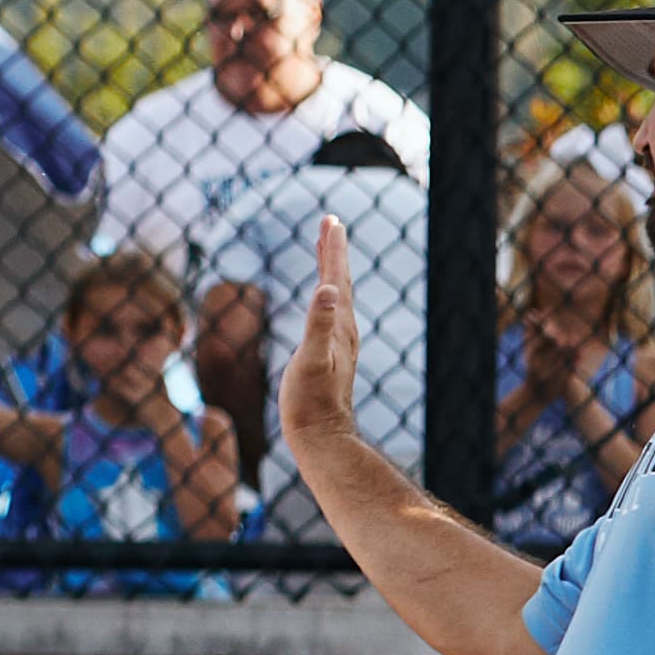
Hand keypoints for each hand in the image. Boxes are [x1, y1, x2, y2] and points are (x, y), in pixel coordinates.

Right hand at [275, 211, 361, 477]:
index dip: (331, 248)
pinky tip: (322, 300)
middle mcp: (343, 328)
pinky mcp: (330, 353)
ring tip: (326, 252)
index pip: (335, 277)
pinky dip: (326, 296)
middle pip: (339, 281)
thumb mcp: (312, 360)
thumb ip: (318, 325)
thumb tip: (327, 289)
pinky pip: (330, 313)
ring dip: (331, 270)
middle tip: (330, 223)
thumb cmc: (311, 400)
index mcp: (338, 324)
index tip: (330, 219)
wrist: (321, 435)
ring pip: (337, 296)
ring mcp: (338, 341)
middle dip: (333, 251)